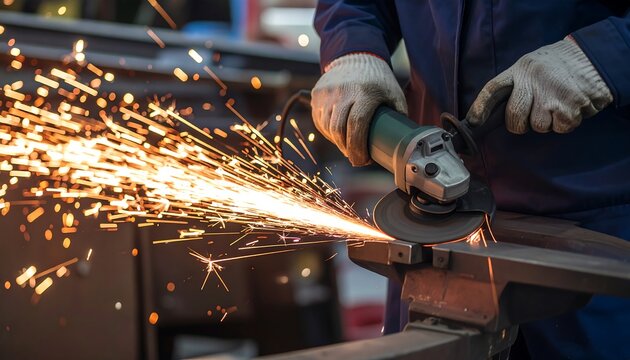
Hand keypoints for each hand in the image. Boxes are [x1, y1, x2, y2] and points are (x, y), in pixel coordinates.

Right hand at [311, 53, 406, 165]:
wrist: (356, 56)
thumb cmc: (378, 80)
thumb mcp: (394, 94)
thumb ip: (398, 116)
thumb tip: (403, 143)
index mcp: (365, 93)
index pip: (356, 125)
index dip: (358, 147)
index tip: (362, 160)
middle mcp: (343, 91)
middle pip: (338, 130)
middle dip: (346, 149)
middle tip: (356, 157)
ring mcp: (327, 93)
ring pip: (327, 127)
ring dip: (337, 142)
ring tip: (348, 145)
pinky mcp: (317, 95)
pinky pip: (319, 120)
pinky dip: (328, 131)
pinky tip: (338, 133)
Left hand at [467, 38, 612, 133]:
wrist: (594, 58)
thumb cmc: (558, 66)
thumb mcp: (531, 66)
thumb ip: (516, 85)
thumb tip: (494, 113)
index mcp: (520, 69)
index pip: (493, 89)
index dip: (480, 107)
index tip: (473, 122)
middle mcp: (533, 81)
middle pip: (514, 117)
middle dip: (519, 125)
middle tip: (531, 116)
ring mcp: (551, 94)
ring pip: (537, 126)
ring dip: (547, 123)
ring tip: (557, 105)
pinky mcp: (570, 107)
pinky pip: (559, 128)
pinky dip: (565, 123)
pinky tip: (571, 106)